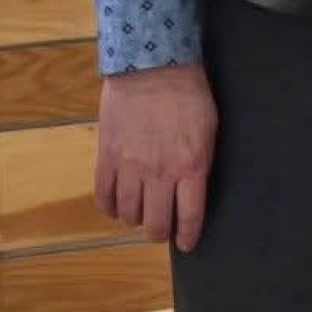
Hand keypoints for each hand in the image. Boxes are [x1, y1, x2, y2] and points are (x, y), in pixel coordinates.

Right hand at [95, 64, 218, 252]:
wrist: (152, 67)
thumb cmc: (189, 94)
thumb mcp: (208, 129)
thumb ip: (200, 161)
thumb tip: (193, 187)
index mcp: (191, 166)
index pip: (190, 214)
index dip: (188, 235)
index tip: (186, 244)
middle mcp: (160, 173)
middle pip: (156, 221)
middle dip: (159, 232)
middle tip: (161, 231)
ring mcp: (130, 167)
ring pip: (128, 213)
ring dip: (135, 219)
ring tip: (140, 215)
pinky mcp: (106, 157)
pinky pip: (103, 196)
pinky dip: (109, 207)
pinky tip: (116, 206)